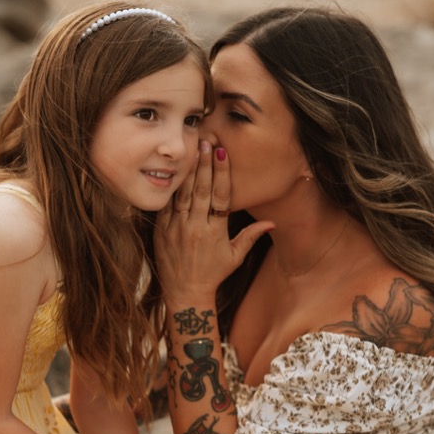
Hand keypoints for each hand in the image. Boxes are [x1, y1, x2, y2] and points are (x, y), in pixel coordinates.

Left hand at [155, 141, 273, 302]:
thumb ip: (251, 236)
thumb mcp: (235, 257)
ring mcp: (177, 228)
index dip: (223, 173)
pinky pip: (167, 205)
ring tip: (192, 149)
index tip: (222, 153)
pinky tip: (174, 171)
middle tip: (207, 141)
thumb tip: (272, 223)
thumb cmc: (212, 274)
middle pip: (202, 190)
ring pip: (184, 194)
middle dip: (205, 164)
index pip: (222, 196)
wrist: (185, 293)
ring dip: (189, 171)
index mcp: (216, 231)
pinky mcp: (162, 231)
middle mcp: (197, 227)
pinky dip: (171, 188)